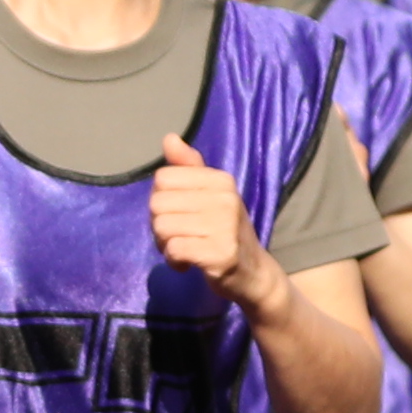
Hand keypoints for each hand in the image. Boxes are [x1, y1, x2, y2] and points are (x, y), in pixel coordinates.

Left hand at [146, 137, 277, 309]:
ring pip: (161, 227)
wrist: (253, 274)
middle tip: (181, 236)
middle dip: (160, 225)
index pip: (163, 178)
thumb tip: (169, 138)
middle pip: (157, 203)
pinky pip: (173, 249)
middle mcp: (225, 198)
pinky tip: (188, 264)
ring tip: (185, 250)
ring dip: (165, 244)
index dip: (162, 200)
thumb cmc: (225, 232)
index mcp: (221, 180)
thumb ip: (188, 168)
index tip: (181, 215)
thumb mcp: (210, 196)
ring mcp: (225, 226)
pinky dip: (174, 260)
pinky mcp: (220, 254)